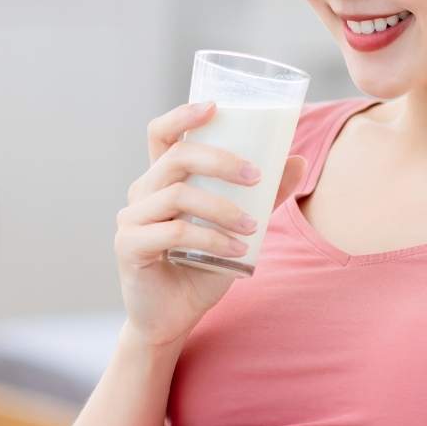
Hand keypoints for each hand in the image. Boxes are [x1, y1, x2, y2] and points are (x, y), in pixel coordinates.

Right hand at [116, 102, 308, 348]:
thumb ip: (265, 197)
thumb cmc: (201, 268)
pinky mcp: (129, 247)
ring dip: (223, 208)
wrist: (174, 318)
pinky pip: (174, 232)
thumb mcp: (239, 228)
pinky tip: (236, 249)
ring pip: (178, 195)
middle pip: (176, 158)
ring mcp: (131, 219)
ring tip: (254, 225)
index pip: (162, 134)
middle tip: (256, 176)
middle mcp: (141, 193)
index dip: (183, 115)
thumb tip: (297, 161)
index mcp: (161, 181)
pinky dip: (211, 238)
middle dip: (220, 160)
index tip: (215, 107)